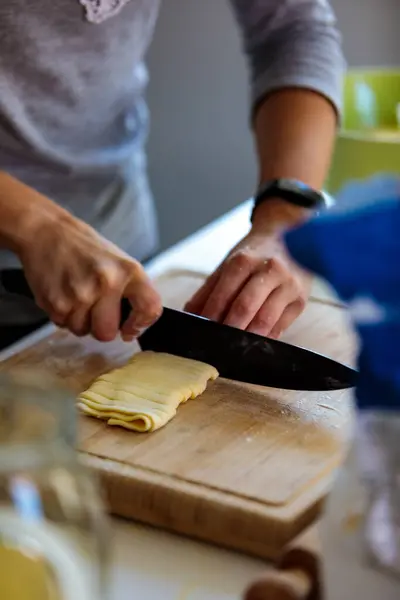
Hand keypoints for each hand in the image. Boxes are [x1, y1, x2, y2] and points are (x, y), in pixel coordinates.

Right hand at [18, 210, 161, 341]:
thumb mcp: (117, 260)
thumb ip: (129, 291)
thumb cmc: (82, 247)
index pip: (149, 308)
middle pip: (107, 333)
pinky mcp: (56, 303)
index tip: (130, 328)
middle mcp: (107, 283)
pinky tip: (62, 293)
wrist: (45, 231)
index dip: (141, 324)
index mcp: (128, 271)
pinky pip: (63, 325)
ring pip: (82, 331)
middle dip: (100, 326)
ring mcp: (80, 295)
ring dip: (79, 319)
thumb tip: (136, 326)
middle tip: (94, 308)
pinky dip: (63, 315)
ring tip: (74, 294)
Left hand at [184, 229, 310, 338]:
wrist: (287, 235)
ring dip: (247, 337)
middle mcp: (269, 270)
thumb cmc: (254, 254)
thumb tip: (191, 315)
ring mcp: (288, 285)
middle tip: (217, 345)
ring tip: (234, 348)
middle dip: (229, 329)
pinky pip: (281, 326)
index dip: (212, 315)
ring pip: (265, 319)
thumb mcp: (228, 264)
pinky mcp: (300, 300)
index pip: (224, 293)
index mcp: (245, 260)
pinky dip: (265, 338)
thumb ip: (209, 290)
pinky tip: (254, 344)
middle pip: (245, 307)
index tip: (202, 331)